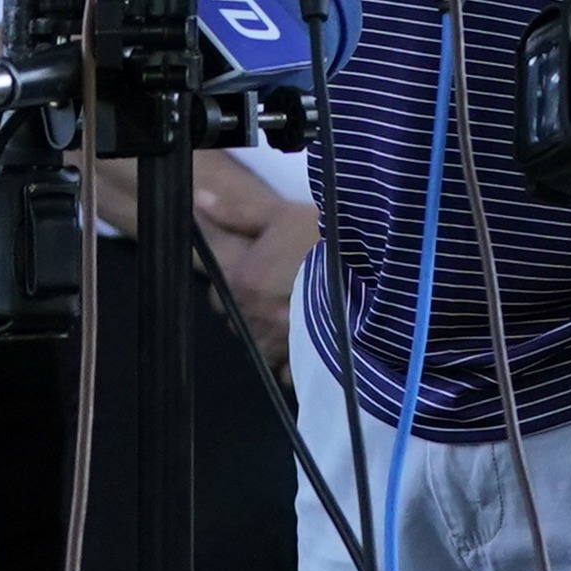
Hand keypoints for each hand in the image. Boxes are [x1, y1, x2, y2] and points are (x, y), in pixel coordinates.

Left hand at [196, 177, 317, 375]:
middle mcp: (254, 315)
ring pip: (260, 346)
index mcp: (243, 280)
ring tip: (292, 319)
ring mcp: (278, 341)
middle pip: (239, 320)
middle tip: (277, 294)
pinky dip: (290, 361)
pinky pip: (285, 370)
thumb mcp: (280, 214)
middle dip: (252, 311)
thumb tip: (199, 200)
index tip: (257, 273)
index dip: (238, 283)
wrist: (372, 266)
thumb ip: (236, 212)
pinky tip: (305, 343)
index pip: (220, 292)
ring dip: (270, 335)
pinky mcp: (302, 360)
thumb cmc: (324, 237)